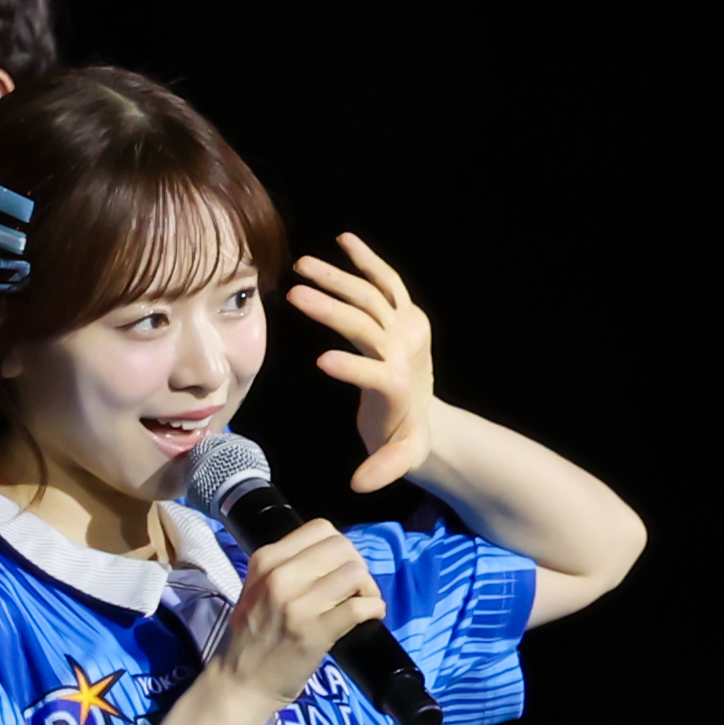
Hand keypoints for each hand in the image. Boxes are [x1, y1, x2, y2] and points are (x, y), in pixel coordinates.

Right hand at [210, 518, 380, 711]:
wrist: (241, 682)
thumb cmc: (254, 636)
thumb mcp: (258, 589)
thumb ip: (288, 566)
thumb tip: (335, 555)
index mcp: (266, 560)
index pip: (321, 528)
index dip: (340, 547)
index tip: (338, 568)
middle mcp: (280, 576)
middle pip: (342, 547)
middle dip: (357, 565)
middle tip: (354, 588)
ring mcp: (297, 605)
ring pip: (355, 574)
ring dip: (368, 589)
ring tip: (361, 604)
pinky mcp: (315, 632)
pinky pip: (360, 607)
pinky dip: (374, 609)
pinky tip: (369, 617)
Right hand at [284, 234, 437, 485]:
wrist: (429, 417)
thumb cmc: (405, 441)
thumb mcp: (399, 460)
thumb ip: (385, 469)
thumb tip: (361, 484)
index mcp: (398, 386)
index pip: (378, 373)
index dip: (354, 368)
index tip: (321, 361)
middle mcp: (403, 351)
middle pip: (367, 323)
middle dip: (331, 309)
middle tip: (294, 295)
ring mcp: (406, 328)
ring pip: (371, 295)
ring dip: (337, 278)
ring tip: (302, 266)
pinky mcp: (405, 314)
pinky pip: (387, 281)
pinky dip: (367, 260)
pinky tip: (344, 240)